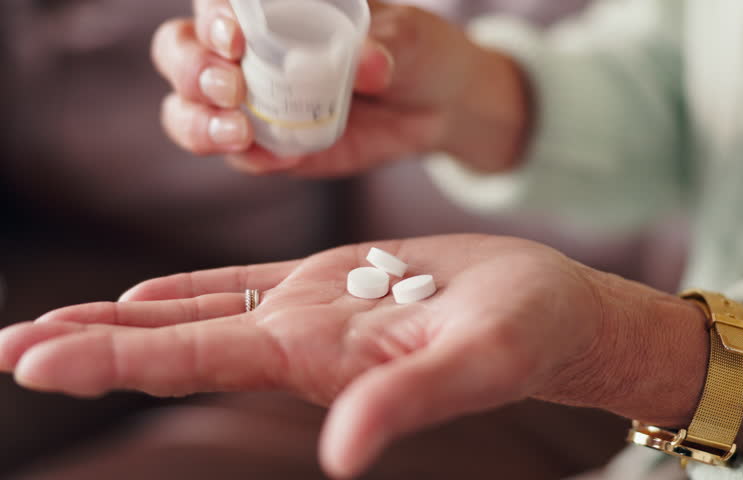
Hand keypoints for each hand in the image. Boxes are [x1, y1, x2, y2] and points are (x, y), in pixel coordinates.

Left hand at [0, 235, 742, 477]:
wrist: (551, 307)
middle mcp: (302, 342)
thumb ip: (406, 403)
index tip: (33, 360)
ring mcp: (312, 312)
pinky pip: (244, 283)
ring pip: (199, 313)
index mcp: (321, 358)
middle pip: (178, 341)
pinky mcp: (332, 283)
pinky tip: (145, 293)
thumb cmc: (529, 333)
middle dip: (92, 347)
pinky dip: (189, 288)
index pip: (199, 356)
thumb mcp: (477, 363)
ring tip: (52, 324)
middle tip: (7, 350)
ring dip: (125, 319)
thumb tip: (341, 458)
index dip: (117, 358)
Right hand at [152, 0, 530, 176]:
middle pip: (179, 52)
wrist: (439, 103)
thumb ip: (383, 44)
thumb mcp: (407, 36)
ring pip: (189, 110)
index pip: (215, 6)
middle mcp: (247, 51)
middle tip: (230, 90)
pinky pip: (243, 156)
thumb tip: (368, 65)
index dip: (211, 19)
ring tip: (238, 134)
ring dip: (200, 124)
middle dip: (192, 72)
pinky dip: (251, 159)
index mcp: (269, 7)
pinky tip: (280, 158)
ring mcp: (255, 102)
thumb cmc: (414, 48)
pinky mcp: (274, 148)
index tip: (233, 40)